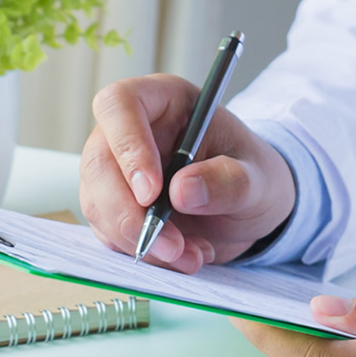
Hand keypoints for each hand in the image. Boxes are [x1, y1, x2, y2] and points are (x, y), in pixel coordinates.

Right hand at [79, 74, 295, 273]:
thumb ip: (227, 181)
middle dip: (129, 213)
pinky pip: (109, 232)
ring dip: (138, 240)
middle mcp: (130, 131)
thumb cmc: (253, 177)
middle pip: (98, 162)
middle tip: (171, 245)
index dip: (128, 145)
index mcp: (164, 101)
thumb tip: (182, 191)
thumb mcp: (258, 178)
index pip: (120, 104)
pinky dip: (143, 253)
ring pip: (97, 204)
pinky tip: (183, 255)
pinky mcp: (114, 207)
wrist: (250, 210)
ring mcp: (116, 170)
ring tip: (191, 256)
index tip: (152, 192)